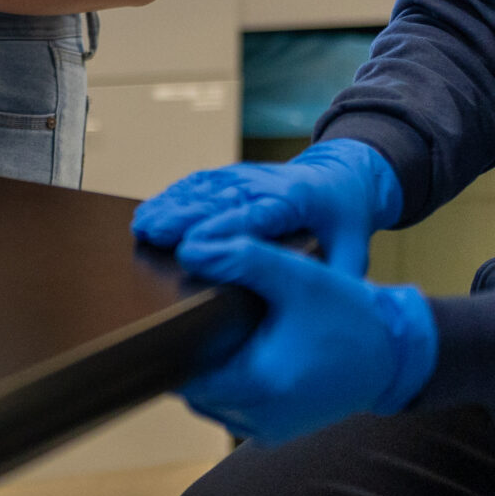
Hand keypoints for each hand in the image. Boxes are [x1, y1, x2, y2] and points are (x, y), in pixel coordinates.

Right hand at [131, 138, 402, 277]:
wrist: (340, 176)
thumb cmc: (343, 220)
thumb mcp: (354, 250)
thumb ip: (340, 279)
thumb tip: (326, 319)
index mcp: (296, 201)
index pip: (254, 215)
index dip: (221, 230)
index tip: (193, 249)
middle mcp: (265, 183)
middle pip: (218, 200)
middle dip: (183, 217)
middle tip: (153, 234)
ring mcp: (245, 177)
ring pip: (201, 189)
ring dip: (169, 205)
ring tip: (140, 226)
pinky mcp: (230, 176)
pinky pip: (197, 184)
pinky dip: (171, 197)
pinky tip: (149, 212)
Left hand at [175, 234, 437, 442]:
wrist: (396, 356)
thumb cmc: (349, 313)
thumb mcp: (297, 275)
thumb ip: (242, 258)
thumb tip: (190, 250)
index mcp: (261, 383)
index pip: (184, 375)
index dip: (174, 346)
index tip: (175, 319)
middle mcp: (261, 419)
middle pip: (193, 391)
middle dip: (191, 359)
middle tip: (197, 323)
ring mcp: (269, 431)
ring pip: (210, 403)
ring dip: (209, 374)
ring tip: (220, 336)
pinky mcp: (278, 432)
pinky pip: (233, 411)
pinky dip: (230, 387)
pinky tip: (242, 354)